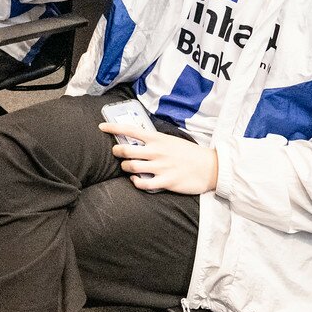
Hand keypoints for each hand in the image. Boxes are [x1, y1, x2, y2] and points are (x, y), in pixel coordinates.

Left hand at [99, 119, 218, 193]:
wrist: (210, 167)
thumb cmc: (189, 153)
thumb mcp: (170, 140)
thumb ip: (153, 141)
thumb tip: (136, 139)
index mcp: (157, 139)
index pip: (130, 130)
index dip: (113, 128)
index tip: (101, 127)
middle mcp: (156, 151)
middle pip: (126, 150)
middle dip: (117, 151)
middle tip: (117, 152)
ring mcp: (160, 167)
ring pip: (131, 167)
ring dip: (126, 167)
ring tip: (128, 167)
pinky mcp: (165, 182)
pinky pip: (143, 184)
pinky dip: (136, 182)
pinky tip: (137, 181)